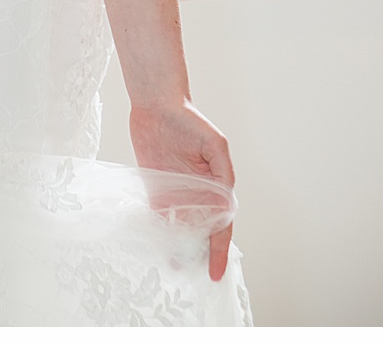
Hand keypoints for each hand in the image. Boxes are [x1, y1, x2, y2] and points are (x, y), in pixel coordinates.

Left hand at [128, 97, 235, 281]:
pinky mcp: (155, 189)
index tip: (216, 271)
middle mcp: (198, 196)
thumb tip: (227, 199)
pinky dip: (158, 231)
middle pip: (201, 233)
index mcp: (217, 189)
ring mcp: (176, 194)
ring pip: (180, 230)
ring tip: (173, 268)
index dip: (219, 250)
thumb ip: (223, 172)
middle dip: (198, 255)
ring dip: (177, 248)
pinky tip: (155, 247)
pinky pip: (157, 215)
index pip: (221, 226)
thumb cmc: (190, 121)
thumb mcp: (215, 144)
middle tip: (192, 276)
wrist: (157, 106)